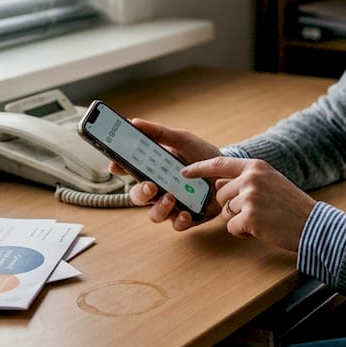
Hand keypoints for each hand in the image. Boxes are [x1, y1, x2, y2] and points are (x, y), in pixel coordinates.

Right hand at [108, 118, 223, 228]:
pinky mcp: (188, 217)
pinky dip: (179, 220)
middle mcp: (159, 189)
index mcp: (153, 170)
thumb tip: (134, 122)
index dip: (119, 168)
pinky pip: (177, 224)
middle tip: (150, 186)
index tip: (116, 165)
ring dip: (159, 208)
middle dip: (140, 193)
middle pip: (138, 196)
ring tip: (170, 198)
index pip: (129, 170)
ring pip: (154, 214)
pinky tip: (185, 212)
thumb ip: (160, 133)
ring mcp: (172, 205)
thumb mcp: (182, 140)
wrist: (229, 170)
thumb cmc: (202, 154)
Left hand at [182, 156, 315, 251]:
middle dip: (231, 206)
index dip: (199, 168)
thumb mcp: (270, 183)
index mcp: (256, 167)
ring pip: (225, 212)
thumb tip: (219, 182)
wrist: (312, 224)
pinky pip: (232, 228)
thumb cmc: (291, 205)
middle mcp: (251, 178)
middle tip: (256, 212)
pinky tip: (262, 230)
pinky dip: (243, 233)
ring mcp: (250, 197)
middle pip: (220, 194)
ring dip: (239, 220)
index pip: (220, 163)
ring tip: (262, 220)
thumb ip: (245, 180)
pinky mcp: (250, 217)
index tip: (184, 172)